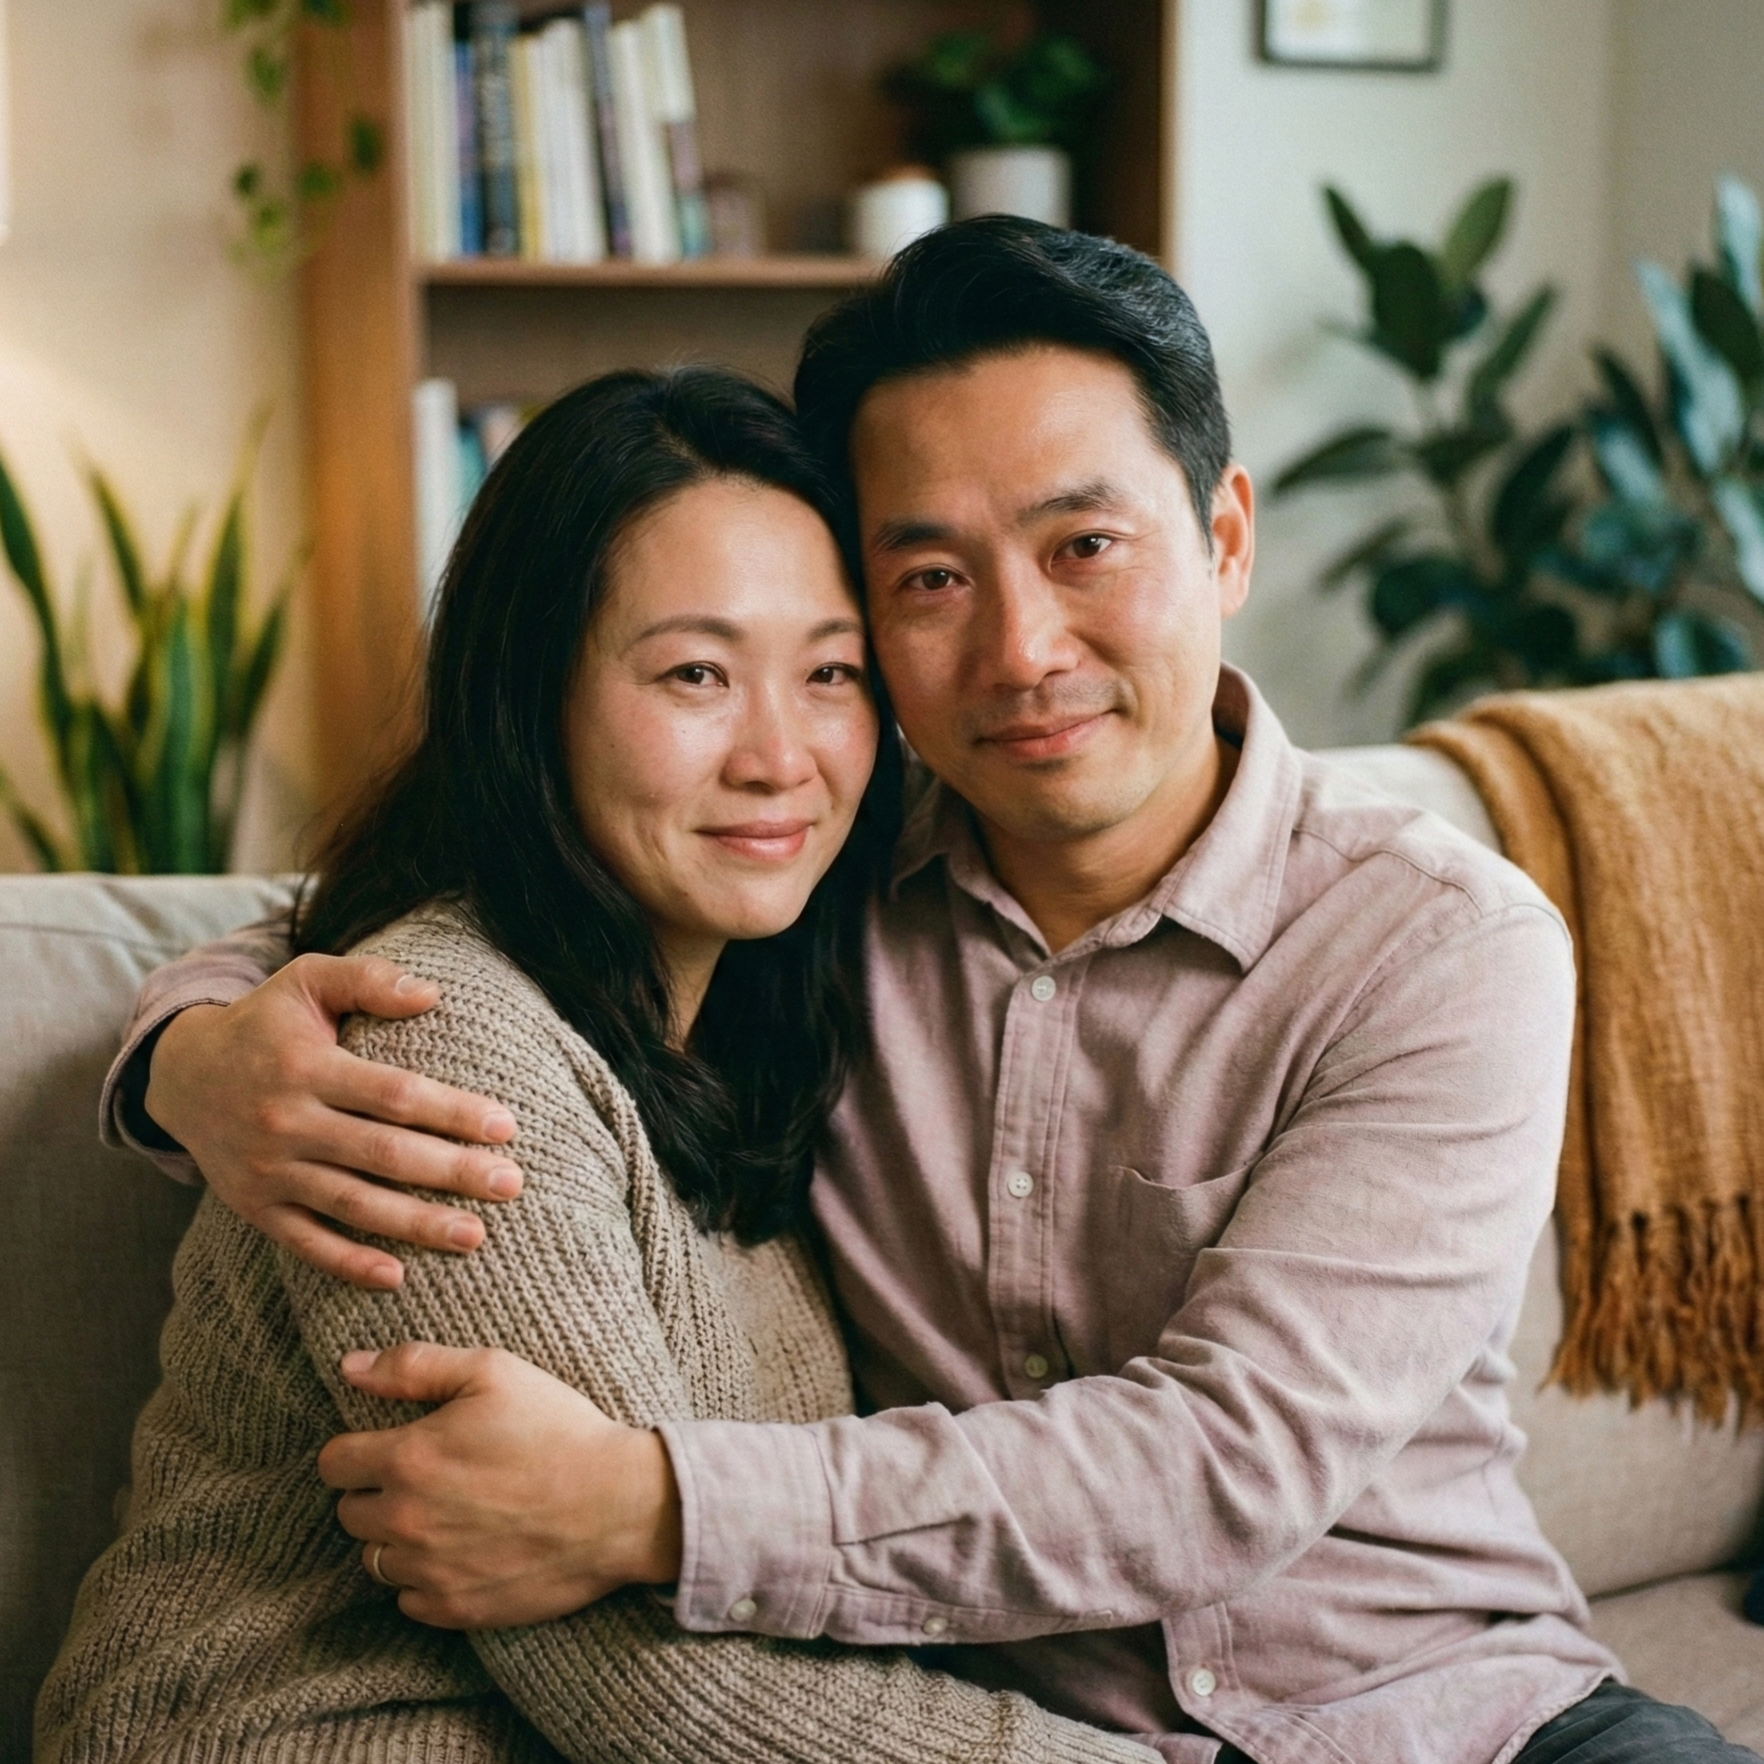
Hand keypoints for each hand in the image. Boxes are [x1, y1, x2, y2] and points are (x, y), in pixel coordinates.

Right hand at [145, 953, 524, 1288]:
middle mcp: (286, 1121)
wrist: (180, 1073)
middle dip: (452, 1172)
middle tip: (512, 1185)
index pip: (393, 1094)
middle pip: (383, 1153)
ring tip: (474, 1235)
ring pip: (352, 1204)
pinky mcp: (254, 1206)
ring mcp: (268, 1169)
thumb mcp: (306, 980)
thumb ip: (368, 980)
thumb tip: (433, 993)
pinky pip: (305, 1242)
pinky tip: (396, 1276)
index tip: (505, 1126)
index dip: (452, 1111)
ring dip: (416, 1224)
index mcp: (306, 1066)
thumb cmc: (264, 1023)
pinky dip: (347, 1263)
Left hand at [319, 1342, 682, 1628]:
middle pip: (349, 1514)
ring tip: (444, 1515)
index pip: (333, 1464)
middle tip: (424, 1477)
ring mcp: (428, 1572)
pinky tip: (460, 1551)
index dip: (355, 1449)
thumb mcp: (493, 1372)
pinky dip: (423, 1578)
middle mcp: (405, 1522)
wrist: (617, 1504)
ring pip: (375, 1560)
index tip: (386, 1445)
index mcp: (407, 1460)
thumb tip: (349, 1368)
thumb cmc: (557, 1429)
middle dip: (375, 1493)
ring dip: (396, 1538)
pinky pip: (407, 1600)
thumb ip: (414, 1366)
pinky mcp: (455, 1608)